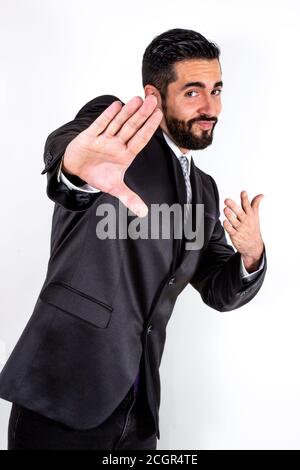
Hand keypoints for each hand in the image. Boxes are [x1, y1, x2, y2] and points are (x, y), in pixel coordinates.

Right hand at [63, 95, 162, 216]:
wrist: (76, 171)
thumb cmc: (98, 175)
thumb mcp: (115, 188)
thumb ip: (129, 198)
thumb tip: (144, 213)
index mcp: (125, 154)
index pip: (140, 139)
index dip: (149, 128)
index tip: (159, 115)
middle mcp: (116, 144)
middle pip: (131, 127)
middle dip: (142, 115)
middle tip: (153, 101)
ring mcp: (103, 139)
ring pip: (117, 123)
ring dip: (127, 112)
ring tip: (138, 99)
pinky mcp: (89, 137)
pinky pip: (99, 125)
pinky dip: (107, 117)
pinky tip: (117, 106)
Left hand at [223, 191, 264, 272]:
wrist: (254, 246)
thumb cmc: (253, 228)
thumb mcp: (256, 216)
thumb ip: (256, 204)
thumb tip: (262, 195)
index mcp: (250, 215)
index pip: (247, 206)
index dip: (245, 198)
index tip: (243, 192)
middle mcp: (245, 221)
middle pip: (239, 212)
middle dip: (233, 206)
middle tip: (227, 200)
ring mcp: (240, 228)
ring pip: (234, 221)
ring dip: (229, 215)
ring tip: (225, 209)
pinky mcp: (235, 235)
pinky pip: (231, 230)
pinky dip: (227, 226)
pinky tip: (224, 221)